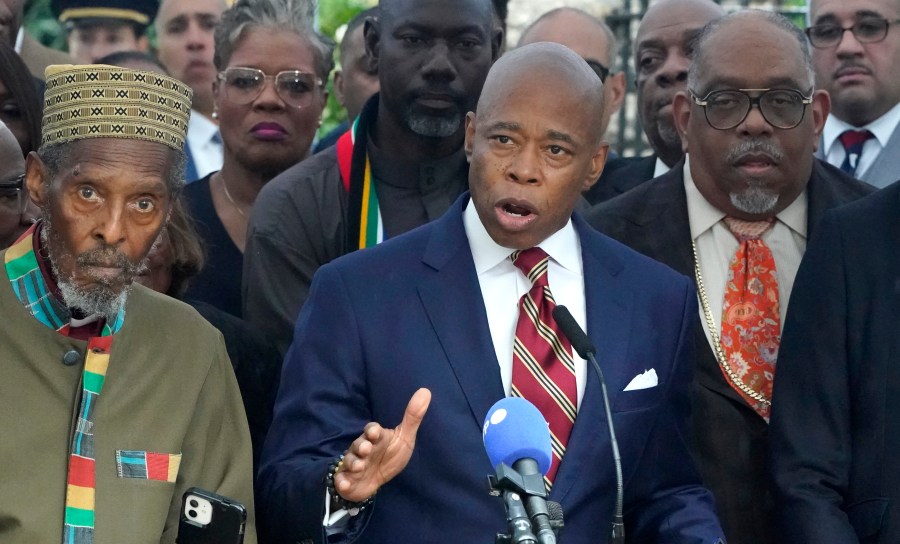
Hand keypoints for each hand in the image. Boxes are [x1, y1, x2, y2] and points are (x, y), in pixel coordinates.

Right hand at [334, 388, 431, 502]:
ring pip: (350, 461)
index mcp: (376, 438)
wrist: (374, 481)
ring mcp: (353, 464)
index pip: (371, 429)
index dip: (372, 430)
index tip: (375, 432)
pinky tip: (345, 485)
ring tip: (359, 467)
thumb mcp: (404, 438)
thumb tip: (425, 391)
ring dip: (353, 463)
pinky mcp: (346, 479)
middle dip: (361, 446)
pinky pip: (342, 480)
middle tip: (366, 449)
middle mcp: (362, 449)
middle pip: (358, 444)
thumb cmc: (389, 455)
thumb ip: (413, 417)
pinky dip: (343, 482)